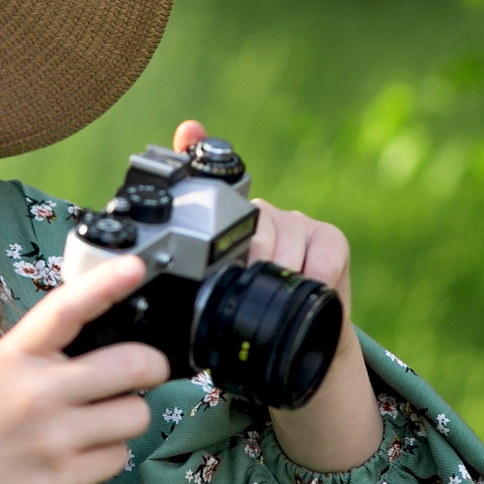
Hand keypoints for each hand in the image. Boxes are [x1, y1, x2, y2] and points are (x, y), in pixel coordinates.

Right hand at [0, 252, 168, 483]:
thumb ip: (45, 356)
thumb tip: (111, 345)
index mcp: (15, 355)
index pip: (66, 308)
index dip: (106, 284)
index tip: (136, 266)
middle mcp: (37, 392)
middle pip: (132, 365)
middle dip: (151, 368)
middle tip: (143, 373)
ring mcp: (53, 437)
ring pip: (136, 415)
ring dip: (126, 419)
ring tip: (94, 425)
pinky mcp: (64, 478)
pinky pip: (119, 458)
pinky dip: (108, 457)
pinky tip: (77, 457)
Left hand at [172, 119, 379, 471]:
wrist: (302, 352)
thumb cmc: (248, 326)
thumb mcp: (207, 309)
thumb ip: (185, 282)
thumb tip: (153, 220)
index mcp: (224, 226)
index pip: (210, 177)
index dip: (199, 148)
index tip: (188, 130)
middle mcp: (260, 212)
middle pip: (251, 221)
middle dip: (245, 259)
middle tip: (243, 286)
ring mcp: (297, 222)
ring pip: (284, 239)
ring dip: (278, 273)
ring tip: (273, 297)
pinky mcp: (329, 238)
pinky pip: (321, 254)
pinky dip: (314, 278)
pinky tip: (308, 290)